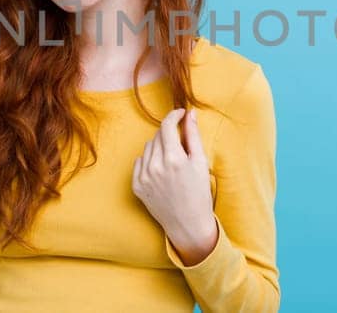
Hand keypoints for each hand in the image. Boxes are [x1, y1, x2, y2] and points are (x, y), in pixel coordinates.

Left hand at [132, 107, 218, 265]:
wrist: (187, 224)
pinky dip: (149, 161)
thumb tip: (189, 114)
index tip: (180, 113)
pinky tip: (161, 171)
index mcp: (173, 159)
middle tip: (181, 144)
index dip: (174, 116)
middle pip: (157, 136)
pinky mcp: (136, 186)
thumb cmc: (198, 193)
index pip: (167, 126)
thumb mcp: (200, 163)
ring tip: (172, 161)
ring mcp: (143, 177)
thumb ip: (193, 136)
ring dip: (159, 147)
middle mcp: (155, 166)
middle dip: (169, 134)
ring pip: (147, 148)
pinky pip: (140, 162)